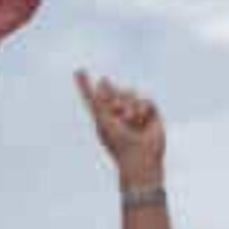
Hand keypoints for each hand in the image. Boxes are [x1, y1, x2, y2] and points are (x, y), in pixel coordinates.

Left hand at [75, 71, 165, 189]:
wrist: (140, 157)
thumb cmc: (118, 143)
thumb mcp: (104, 119)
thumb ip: (99, 100)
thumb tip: (103, 79)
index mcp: (102, 116)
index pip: (92, 98)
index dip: (85, 85)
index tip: (78, 71)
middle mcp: (117, 112)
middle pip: (114, 90)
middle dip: (115, 98)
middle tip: (118, 114)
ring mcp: (133, 112)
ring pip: (130, 92)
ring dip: (129, 105)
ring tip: (130, 120)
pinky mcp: (150, 113)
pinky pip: (145, 98)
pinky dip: (141, 108)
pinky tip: (141, 120)